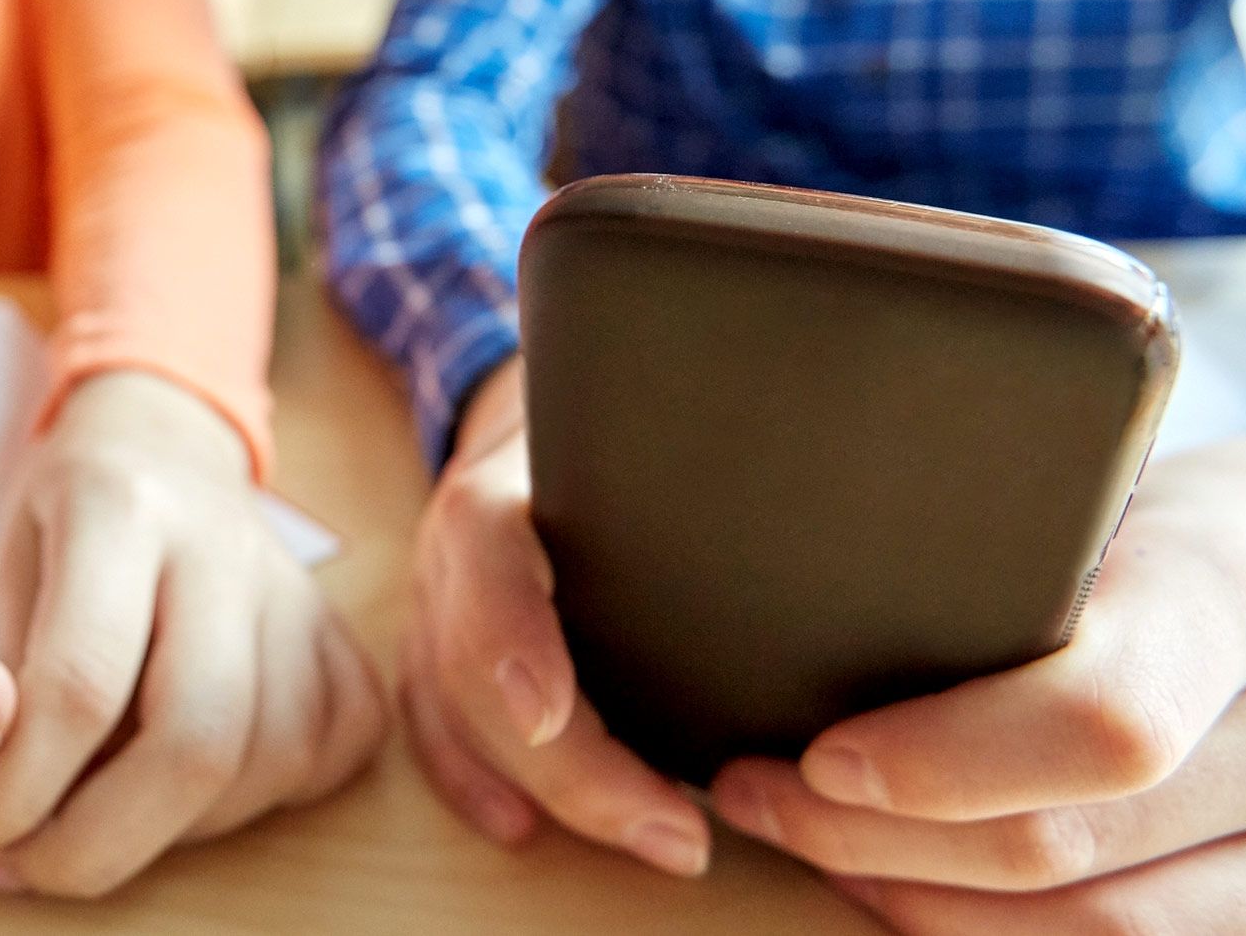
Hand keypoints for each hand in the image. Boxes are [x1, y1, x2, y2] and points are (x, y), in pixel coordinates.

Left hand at [0, 370, 385, 896]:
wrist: (162, 443)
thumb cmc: (63, 514)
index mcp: (121, 508)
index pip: (83, 684)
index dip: (15, 790)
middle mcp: (225, 546)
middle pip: (196, 741)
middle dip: (98, 844)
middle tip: (22, 867)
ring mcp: (296, 592)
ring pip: (267, 763)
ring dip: (168, 832)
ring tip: (89, 825)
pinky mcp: (340, 636)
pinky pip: (325, 755)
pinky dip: (254, 799)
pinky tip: (182, 788)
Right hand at [399, 358, 713, 874]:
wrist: (524, 407)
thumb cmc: (604, 418)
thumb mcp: (633, 413)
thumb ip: (693, 454)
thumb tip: (811, 499)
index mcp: (498, 485)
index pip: (484, 556)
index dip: (510, 642)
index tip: (554, 719)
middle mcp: (452, 551)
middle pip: (475, 673)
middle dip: (572, 771)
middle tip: (681, 833)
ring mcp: (433, 601)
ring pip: (453, 712)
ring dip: (543, 793)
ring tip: (654, 838)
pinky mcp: (434, 643)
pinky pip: (434, 724)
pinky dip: (475, 781)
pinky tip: (525, 824)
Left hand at [707, 389, 1245, 934]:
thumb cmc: (1234, 525)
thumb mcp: (1135, 504)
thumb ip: (1014, 581)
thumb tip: (798, 636)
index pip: (1096, 722)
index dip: (934, 764)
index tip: (812, 756)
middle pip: (1077, 858)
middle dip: (884, 849)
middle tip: (763, 799)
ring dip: (937, 918)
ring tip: (828, 853)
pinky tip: (936, 898)